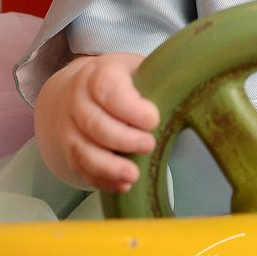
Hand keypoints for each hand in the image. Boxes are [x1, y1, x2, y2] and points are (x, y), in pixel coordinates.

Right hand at [34, 53, 160, 192]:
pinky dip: (101, 180)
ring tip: (133, 175)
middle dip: (123, 139)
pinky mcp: (68, 149)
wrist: (78, 91)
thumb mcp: (137, 70)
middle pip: (94, 123)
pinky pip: (80, 168)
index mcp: (98, 74)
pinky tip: (122, 185)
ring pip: (83, 149)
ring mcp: (69, 126)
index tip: (153, 120)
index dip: (130, 108)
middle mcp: (78, 99)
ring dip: (109, 166)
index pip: (108, 89)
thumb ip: (158, 79)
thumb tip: (189, 91)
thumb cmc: (119, 83)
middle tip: (149, 146)